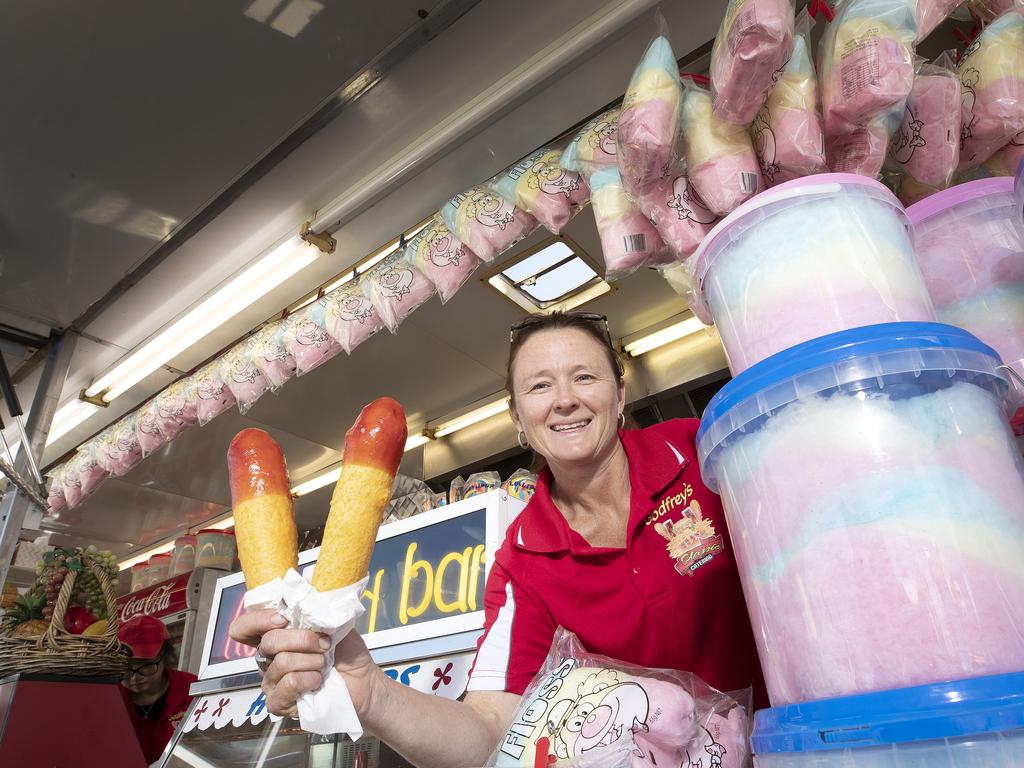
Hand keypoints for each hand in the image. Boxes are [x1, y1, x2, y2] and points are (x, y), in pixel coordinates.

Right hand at [228, 610, 382, 719]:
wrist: (363, 680)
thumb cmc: (346, 650)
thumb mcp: (332, 621)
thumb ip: (313, 606)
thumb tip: (303, 584)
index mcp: (276, 635)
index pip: (243, 628)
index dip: (256, 620)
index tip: (282, 618)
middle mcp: (269, 658)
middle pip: (269, 642)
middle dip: (303, 639)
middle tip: (325, 644)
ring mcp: (271, 682)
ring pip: (282, 663)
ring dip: (312, 661)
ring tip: (324, 665)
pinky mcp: (279, 703)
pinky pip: (287, 685)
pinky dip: (308, 679)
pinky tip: (318, 681)